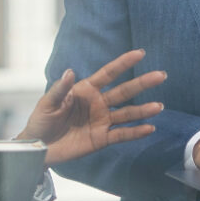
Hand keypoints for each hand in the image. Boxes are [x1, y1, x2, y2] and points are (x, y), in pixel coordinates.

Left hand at [17, 49, 166, 164]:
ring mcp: (101, 121)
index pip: (108, 74)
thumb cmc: (41, 121)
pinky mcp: (101, 139)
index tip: (140, 53)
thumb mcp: (47, 103)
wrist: (38, 148)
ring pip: (127, 113)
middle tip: (161, 75)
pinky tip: (149, 128)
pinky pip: (121, 134)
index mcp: (85, 90)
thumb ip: (60, 89)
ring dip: (143, 110)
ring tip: (159, 106)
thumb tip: (70, 71)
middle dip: (142, 83)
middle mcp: (97, 103)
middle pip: (124, 91)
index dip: (123, 63)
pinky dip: (135, 132)